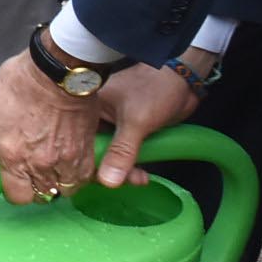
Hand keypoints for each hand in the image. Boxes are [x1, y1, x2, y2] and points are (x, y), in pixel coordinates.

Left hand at [0, 48, 101, 205]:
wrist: (58, 69)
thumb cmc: (21, 81)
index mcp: (13, 155)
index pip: (17, 196)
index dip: (15, 191)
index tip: (14, 180)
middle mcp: (40, 163)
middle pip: (41, 196)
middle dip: (37, 187)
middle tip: (34, 171)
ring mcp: (66, 159)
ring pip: (65, 189)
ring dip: (59, 182)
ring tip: (54, 167)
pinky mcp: (86, 150)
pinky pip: (84, 176)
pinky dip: (78, 174)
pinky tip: (71, 162)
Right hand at [87, 62, 201, 188]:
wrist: (183, 80)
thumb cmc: (156, 90)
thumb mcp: (137, 122)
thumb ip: (122, 152)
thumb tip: (108, 181)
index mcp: (89, 108)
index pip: (78, 142)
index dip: (87, 164)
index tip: (100, 180)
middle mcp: (96, 117)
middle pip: (92, 152)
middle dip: (109, 170)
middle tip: (126, 180)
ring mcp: (113, 126)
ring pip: (109, 157)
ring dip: (123, 171)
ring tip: (141, 178)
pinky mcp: (128, 132)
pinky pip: (122, 155)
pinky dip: (131, 166)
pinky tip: (143, 174)